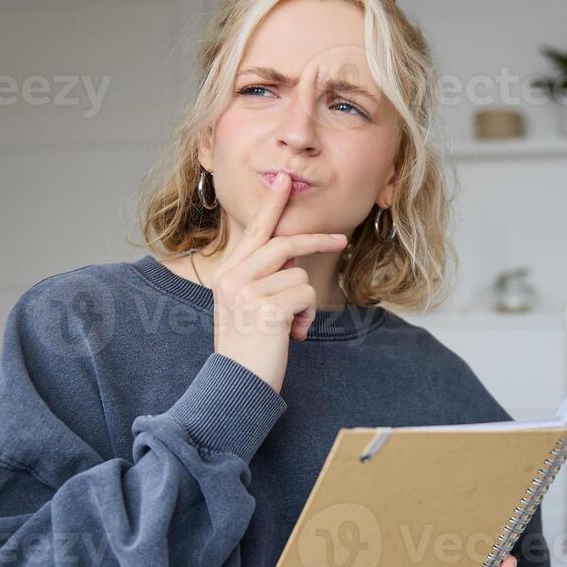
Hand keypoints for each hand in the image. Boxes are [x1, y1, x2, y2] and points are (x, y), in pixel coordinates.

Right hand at [208, 171, 347, 392]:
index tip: (285, 180)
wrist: (236, 386)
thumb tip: (291, 256)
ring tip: (288, 326)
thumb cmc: (248, 348)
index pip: (254, 231)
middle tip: (341, 239)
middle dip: (316, 241)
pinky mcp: (267, 309)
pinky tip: (291, 335)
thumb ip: (262, 276)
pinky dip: (307, 317)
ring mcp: (247, 292)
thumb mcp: (245, 306)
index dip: (272, 205)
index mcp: (225, 273)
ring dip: (304, 303)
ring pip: (299, 276)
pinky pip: (306, 296)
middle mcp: (232, 277)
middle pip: (284, 244)